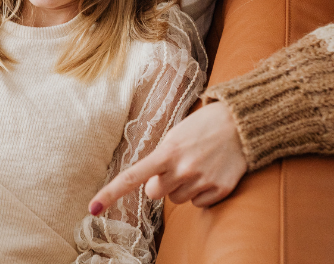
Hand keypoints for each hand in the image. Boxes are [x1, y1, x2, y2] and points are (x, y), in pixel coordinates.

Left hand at [89, 102, 246, 212]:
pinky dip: (201, 193)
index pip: (132, 177)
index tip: (92, 208)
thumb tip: (151, 185)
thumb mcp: (174, 135)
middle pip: (154, 193)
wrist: (240, 124)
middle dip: (160, 182)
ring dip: (181, 187)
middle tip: (175, 165)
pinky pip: (198, 204)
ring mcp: (201, 181)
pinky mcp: (219, 190)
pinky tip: (210, 173)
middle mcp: (182, 170)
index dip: (110, 194)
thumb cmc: (202, 127)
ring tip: (196, 165)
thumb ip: (160, 159)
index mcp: (166, 152)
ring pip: (176, 200)